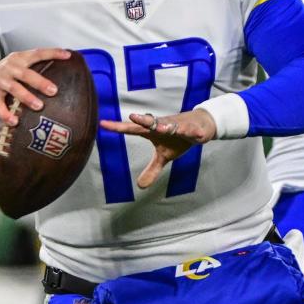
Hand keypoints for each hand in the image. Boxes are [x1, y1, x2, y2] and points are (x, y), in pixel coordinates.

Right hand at [0, 48, 70, 124]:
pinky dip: (7, 114)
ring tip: (38, 106)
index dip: (52, 53)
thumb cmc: (3, 79)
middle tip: (54, 91)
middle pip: (25, 73)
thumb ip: (33, 71)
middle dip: (40, 81)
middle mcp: (9, 68)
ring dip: (26, 97)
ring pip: (14, 88)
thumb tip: (60, 80)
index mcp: (18, 59)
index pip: (37, 53)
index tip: (67, 56)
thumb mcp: (17, 70)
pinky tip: (15, 121)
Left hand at [100, 109, 216, 188]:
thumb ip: (152, 169)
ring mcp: (179, 126)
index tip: (103, 123)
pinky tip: (195, 135)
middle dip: (143, 120)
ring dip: (167, 126)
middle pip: (151, 122)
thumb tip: (140, 186)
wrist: (201, 125)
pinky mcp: (194, 129)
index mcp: (153, 131)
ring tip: (161, 128)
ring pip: (172, 125)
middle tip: (132, 117)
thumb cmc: (178, 138)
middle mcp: (164, 125)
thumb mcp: (164, 156)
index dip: (118, 127)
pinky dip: (193, 133)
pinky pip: (193, 131)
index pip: (133, 129)